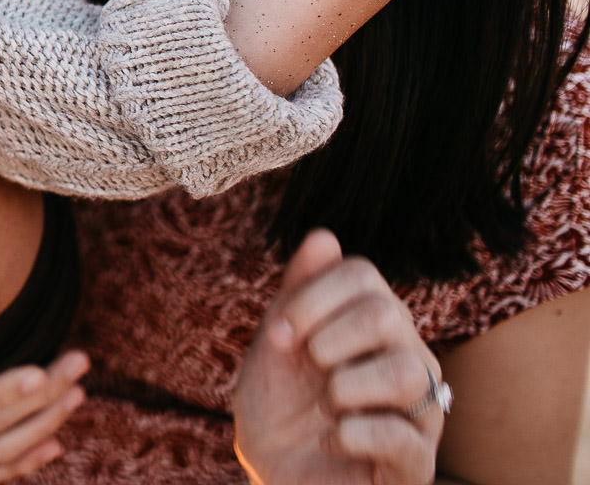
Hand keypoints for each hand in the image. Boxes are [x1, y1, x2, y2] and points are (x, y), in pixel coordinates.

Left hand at [234, 230, 443, 484]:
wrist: (276, 476)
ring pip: (406, 371)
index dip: (314, 297)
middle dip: (328, 337)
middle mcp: (408, 358)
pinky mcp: (418, 461)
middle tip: (308, 366)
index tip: (280, 333)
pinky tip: (332, 439)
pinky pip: (400, 432)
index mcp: (374, 325)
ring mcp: (420, 410)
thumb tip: (324, 235)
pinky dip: (350, 433)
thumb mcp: (275, 346)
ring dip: (345, 386)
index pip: (363, 275)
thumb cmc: (279, 409)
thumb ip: (298, 291)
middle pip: (387, 314)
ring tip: (325, 407)